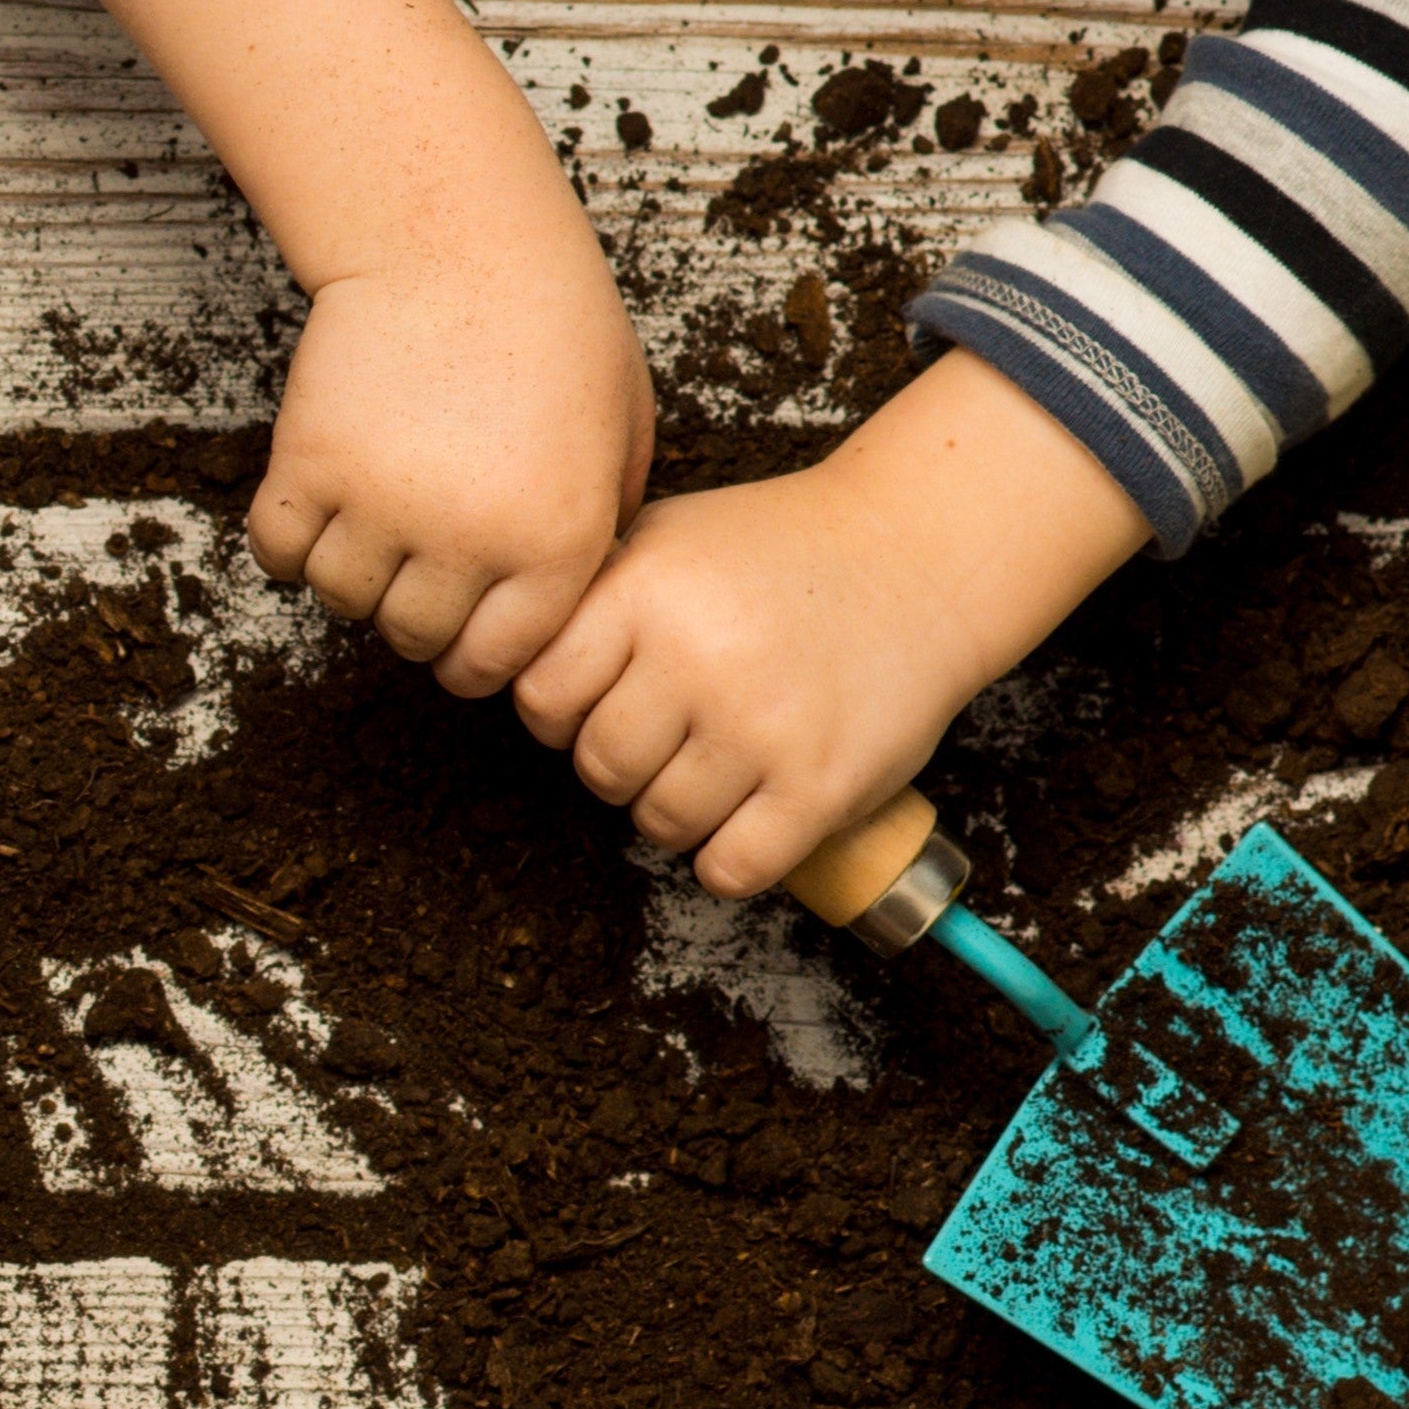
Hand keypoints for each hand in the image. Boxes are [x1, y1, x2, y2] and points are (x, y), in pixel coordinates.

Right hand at [253, 246, 654, 692]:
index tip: (460, 626)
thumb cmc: (549, 325)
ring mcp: (384, 504)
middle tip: (416, 561)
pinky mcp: (310, 463)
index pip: (493, 664)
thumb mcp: (621, 431)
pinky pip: (278, 550)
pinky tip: (320, 500)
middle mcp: (470, 538)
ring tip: (373, 516)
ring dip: (350, 570)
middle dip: (411, 611)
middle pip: (411, 637)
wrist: (459, 239)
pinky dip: (288, 538)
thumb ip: (601, 525)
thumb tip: (564, 606)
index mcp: (558, 542)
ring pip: (340, 598)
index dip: (472, 654)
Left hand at [513, 347, 1155, 896]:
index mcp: (644, 590)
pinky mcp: (821, 785)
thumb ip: (584, 598)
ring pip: (658, 824)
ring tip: (716, 765)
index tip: (602, 698)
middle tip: (671, 733)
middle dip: (622, 762)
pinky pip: (729, 870)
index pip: (539, 697)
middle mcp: (695, 657)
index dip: (562, 710)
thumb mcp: (665, 538)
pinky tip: (750, 818)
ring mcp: (760, 726)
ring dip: (677, 811)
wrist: (919, 556)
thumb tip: (488, 667)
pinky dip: (730, 858)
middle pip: (597, 767)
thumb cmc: (776, 554)